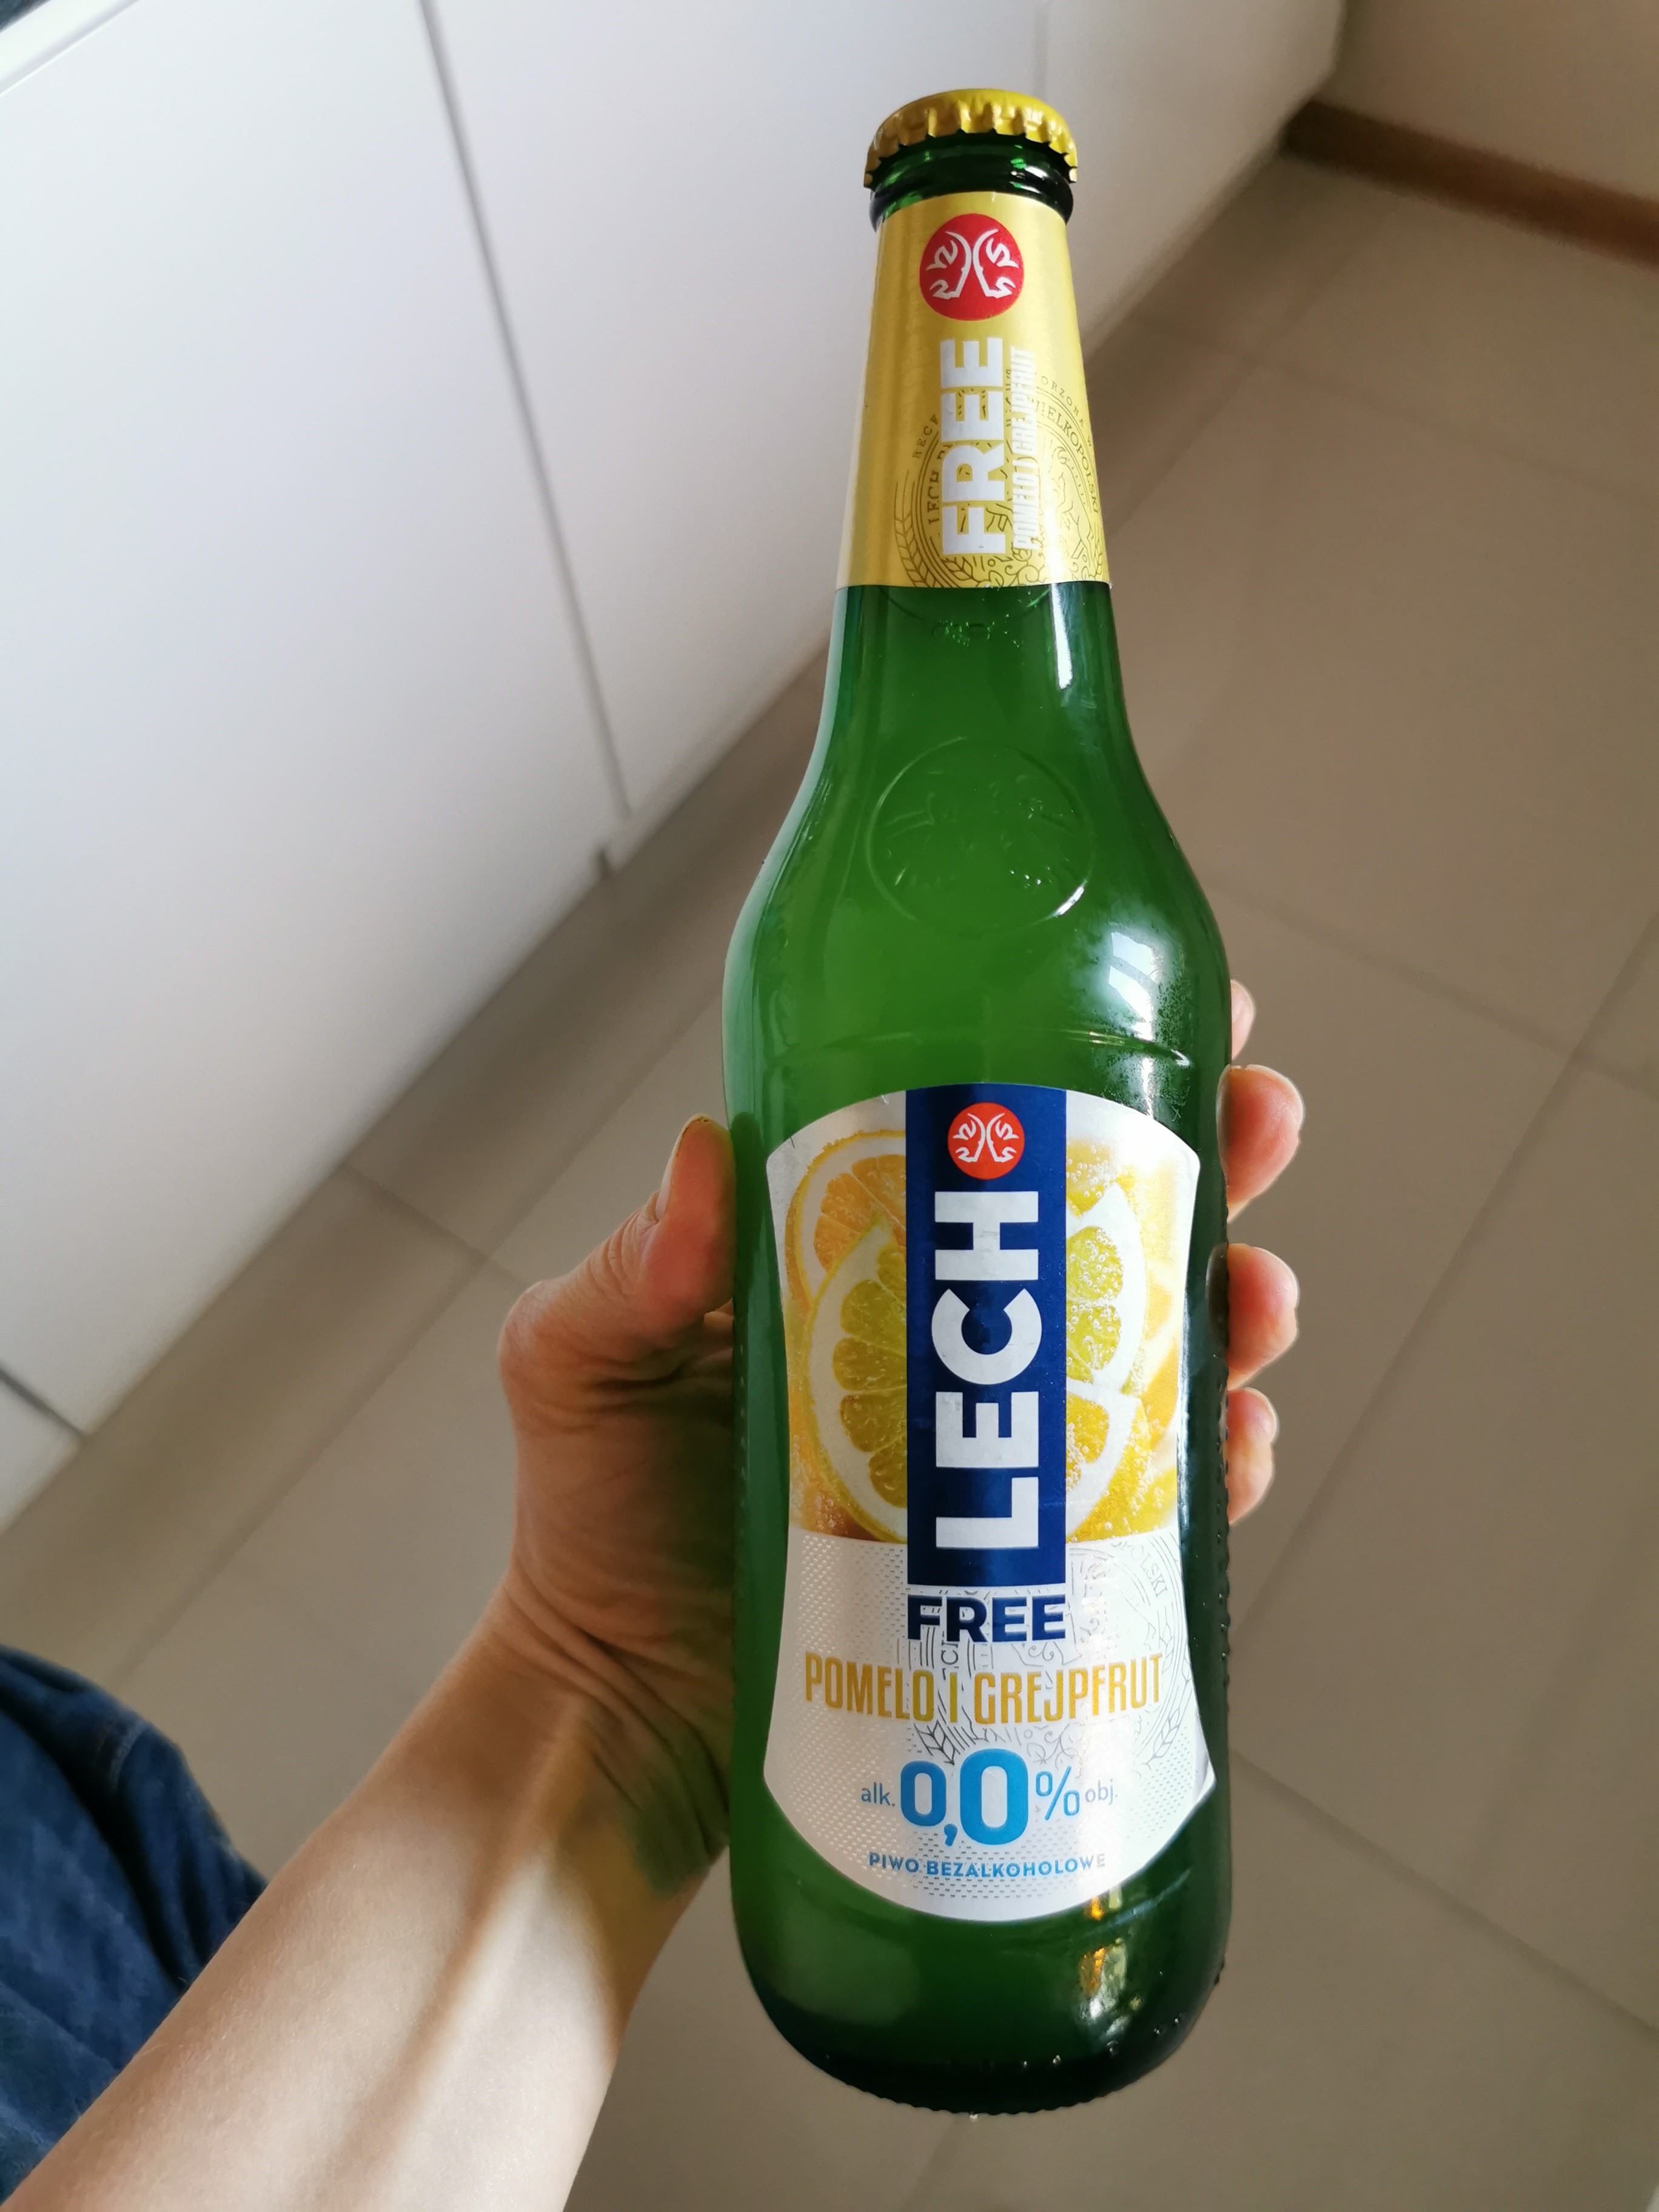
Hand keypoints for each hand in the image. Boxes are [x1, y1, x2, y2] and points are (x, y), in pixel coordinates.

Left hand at [489, 995, 1301, 1880]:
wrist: (625, 1709)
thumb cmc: (594, 1523)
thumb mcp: (576, 1366)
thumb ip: (628, 1270)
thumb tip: (704, 1157)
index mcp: (853, 1258)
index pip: (978, 1135)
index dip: (1082, 1066)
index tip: (1169, 1016)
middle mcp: (944, 1338)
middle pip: (1101, 1223)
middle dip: (1204, 1164)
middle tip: (1260, 1127)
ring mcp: (998, 1448)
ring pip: (1152, 1347)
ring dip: (1232, 1306)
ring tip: (1255, 1300)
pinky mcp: (1032, 1558)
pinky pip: (1152, 1497)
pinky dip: (1215, 1464)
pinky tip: (1238, 1445)